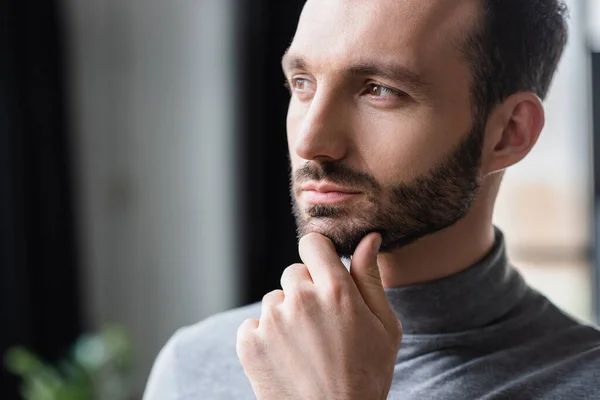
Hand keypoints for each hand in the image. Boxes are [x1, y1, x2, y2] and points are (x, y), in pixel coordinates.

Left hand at [236, 232, 401, 399]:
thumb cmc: (366, 375)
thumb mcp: (384, 327)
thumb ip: (370, 278)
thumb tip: (368, 239)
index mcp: (336, 290)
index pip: (313, 244)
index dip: (319, 256)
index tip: (323, 271)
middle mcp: (301, 299)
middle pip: (293, 273)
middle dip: (305, 290)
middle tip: (321, 324)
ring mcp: (272, 321)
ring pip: (274, 300)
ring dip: (286, 315)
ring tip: (304, 347)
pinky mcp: (249, 342)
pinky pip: (253, 324)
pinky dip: (264, 337)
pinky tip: (285, 358)